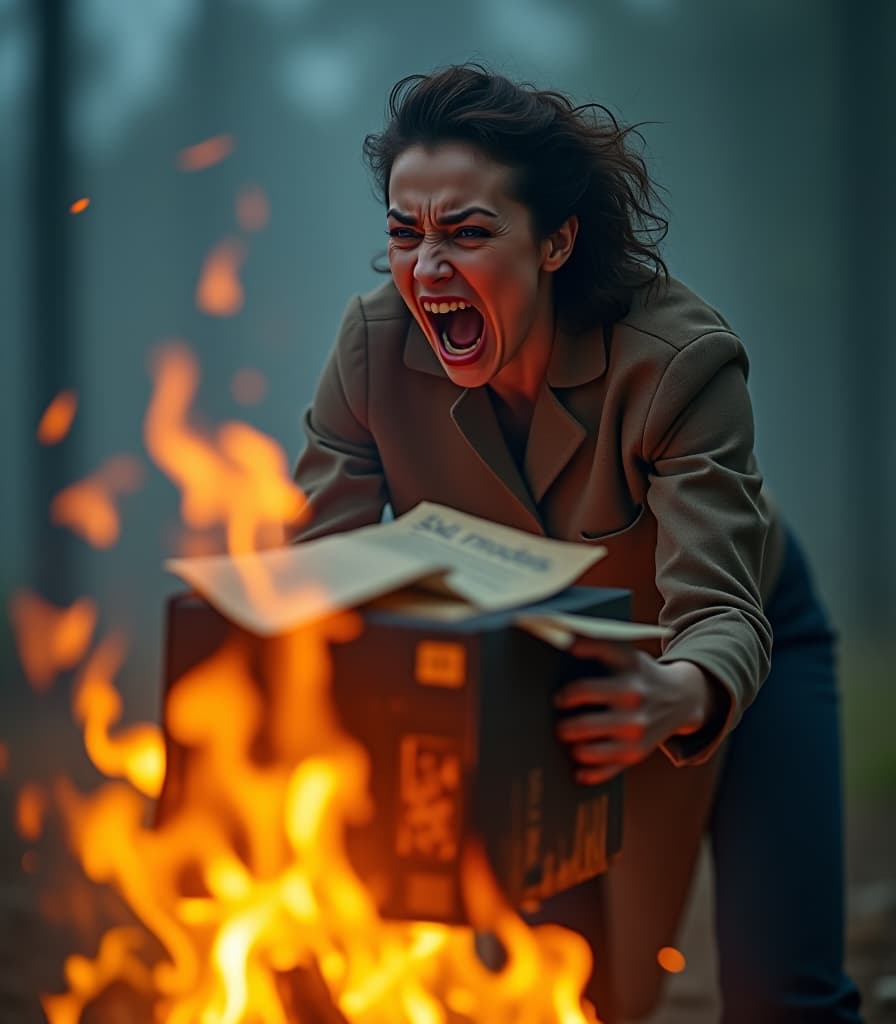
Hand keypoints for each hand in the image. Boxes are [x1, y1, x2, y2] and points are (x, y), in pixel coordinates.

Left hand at [554, 640, 717, 784]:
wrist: (682, 697)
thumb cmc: (641, 673)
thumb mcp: (625, 653)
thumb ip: (595, 644)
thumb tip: (564, 641)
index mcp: (627, 675)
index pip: (586, 687)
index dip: (568, 695)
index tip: (559, 699)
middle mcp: (633, 704)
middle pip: (585, 724)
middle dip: (565, 728)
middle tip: (559, 725)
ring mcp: (637, 732)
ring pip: (592, 750)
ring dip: (575, 748)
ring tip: (570, 741)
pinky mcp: (638, 753)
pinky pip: (609, 769)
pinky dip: (591, 773)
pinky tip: (578, 770)